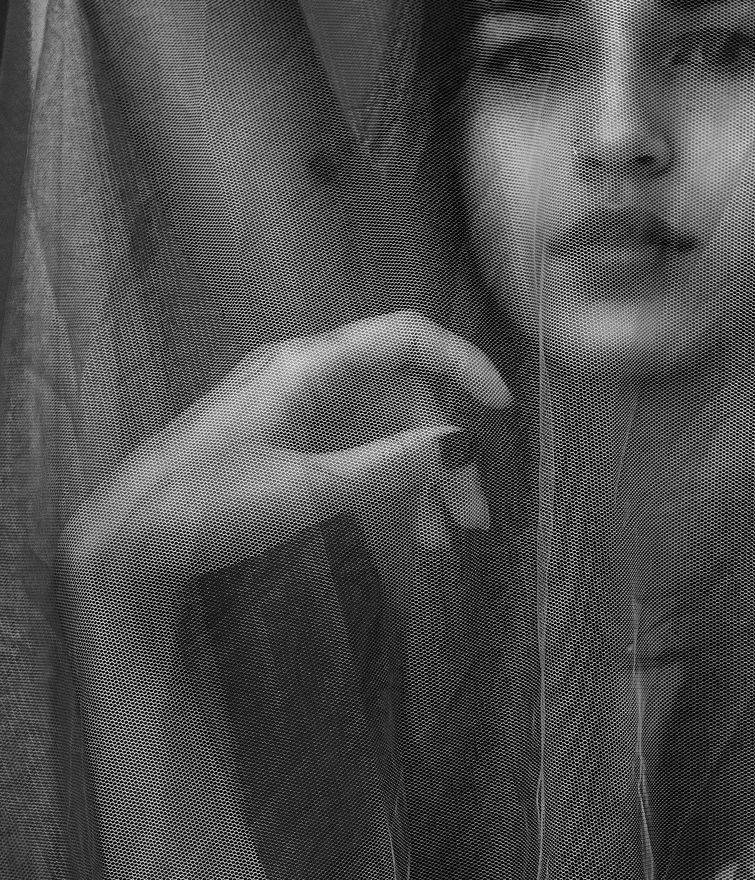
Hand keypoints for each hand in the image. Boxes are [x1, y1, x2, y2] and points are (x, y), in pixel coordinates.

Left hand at [59, 310, 511, 626]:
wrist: (126, 540)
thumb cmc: (204, 505)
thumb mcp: (305, 491)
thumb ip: (388, 466)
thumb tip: (462, 446)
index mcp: (308, 368)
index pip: (404, 340)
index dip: (462, 363)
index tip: (503, 408)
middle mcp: (308, 378)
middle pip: (403, 396)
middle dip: (447, 452)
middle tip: (475, 516)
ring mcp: (299, 412)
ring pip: (385, 430)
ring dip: (421, 477)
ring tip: (443, 539)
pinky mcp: (290, 444)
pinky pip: (359, 452)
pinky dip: (389, 485)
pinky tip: (408, 530)